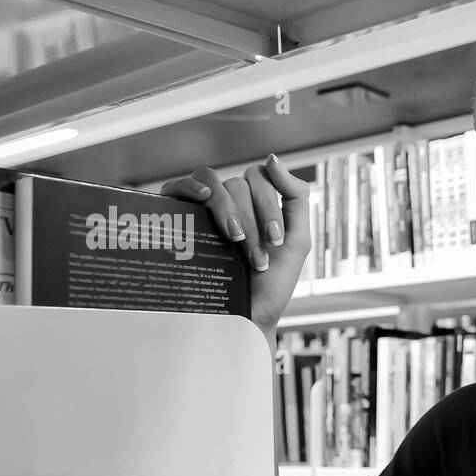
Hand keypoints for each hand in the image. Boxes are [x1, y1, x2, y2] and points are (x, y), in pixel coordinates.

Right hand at [161, 154, 310, 333]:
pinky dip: (192, 186)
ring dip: (230, 211)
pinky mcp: (178, 216)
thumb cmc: (270, 284)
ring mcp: (203, 208)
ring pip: (216, 185)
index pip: (261, 179)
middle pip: (240, 184)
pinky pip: (181, 185)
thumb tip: (272, 158)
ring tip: (235, 240)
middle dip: (254, 222)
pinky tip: (202, 199)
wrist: (244, 317)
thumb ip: (297, 197)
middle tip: (257, 257)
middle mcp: (229, 201)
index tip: (275, 242)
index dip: (269, 207)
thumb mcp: (297, 240)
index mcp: (255, 203)